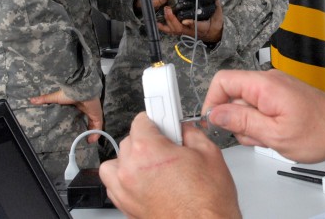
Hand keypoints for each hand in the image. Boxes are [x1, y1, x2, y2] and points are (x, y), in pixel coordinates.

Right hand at [30, 91, 102, 142]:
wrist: (80, 89)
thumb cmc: (69, 93)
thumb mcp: (55, 98)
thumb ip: (45, 99)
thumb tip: (31, 100)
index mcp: (80, 105)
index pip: (81, 114)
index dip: (80, 121)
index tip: (76, 129)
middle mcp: (88, 109)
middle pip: (89, 121)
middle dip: (88, 129)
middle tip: (83, 139)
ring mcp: (93, 112)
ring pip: (95, 125)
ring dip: (92, 134)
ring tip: (87, 142)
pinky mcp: (97, 115)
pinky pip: (99, 126)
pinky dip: (96, 133)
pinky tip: (91, 140)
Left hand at [99, 113, 240, 218]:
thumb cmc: (208, 201)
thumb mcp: (208, 153)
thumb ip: (190, 132)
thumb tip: (184, 129)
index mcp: (148, 151)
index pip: (141, 119)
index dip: (157, 116)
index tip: (162, 117)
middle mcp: (130, 170)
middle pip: (129, 140)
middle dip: (149, 138)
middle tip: (169, 144)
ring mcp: (125, 191)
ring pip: (116, 162)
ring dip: (132, 158)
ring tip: (154, 162)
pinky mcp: (126, 207)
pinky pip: (115, 185)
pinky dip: (126, 179)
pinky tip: (146, 179)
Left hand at [160, 0, 223, 42]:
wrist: (213, 34)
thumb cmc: (215, 25)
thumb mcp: (218, 17)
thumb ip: (216, 8)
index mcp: (202, 28)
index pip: (196, 26)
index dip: (190, 23)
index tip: (185, 20)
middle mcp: (191, 31)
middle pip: (179, 28)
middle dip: (172, 19)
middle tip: (168, 8)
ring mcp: (185, 32)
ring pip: (174, 29)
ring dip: (166, 21)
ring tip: (162, 11)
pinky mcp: (182, 31)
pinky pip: (171, 30)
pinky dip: (163, 26)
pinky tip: (157, 21)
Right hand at [203, 69, 324, 162]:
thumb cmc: (321, 131)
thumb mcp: (275, 135)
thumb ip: (242, 122)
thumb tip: (215, 114)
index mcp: (265, 86)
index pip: (222, 81)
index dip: (213, 102)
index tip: (214, 122)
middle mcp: (269, 81)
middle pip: (232, 95)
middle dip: (236, 119)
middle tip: (254, 136)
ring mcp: (275, 87)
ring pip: (245, 104)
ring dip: (251, 124)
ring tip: (271, 136)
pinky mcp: (281, 95)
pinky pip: (259, 106)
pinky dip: (262, 122)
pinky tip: (276, 133)